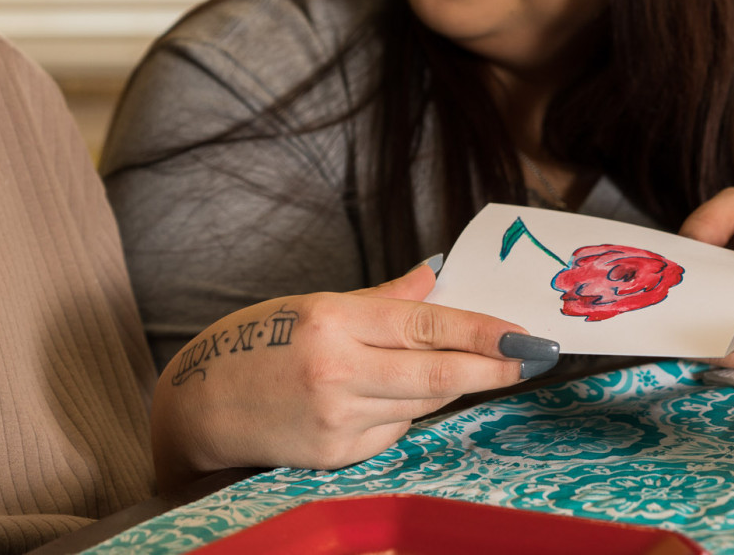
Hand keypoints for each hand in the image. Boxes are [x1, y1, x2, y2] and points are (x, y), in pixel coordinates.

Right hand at [149, 262, 554, 490]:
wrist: (200, 406)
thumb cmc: (255, 344)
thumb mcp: (313, 305)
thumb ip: (380, 299)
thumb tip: (434, 277)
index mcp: (332, 320)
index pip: (426, 325)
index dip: (484, 332)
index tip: (524, 334)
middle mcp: (337, 371)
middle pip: (438, 375)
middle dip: (495, 368)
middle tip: (534, 358)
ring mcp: (338, 420)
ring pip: (420, 403)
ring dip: (448, 386)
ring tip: (461, 366)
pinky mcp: (337, 455)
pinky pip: (393, 430)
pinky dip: (403, 410)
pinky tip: (382, 396)